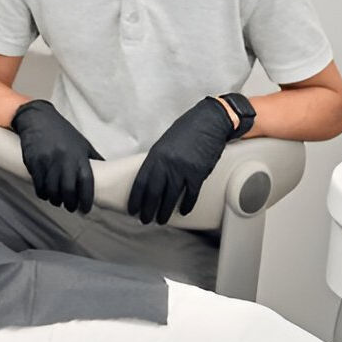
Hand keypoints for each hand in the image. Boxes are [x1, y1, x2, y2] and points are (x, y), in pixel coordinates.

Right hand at [10, 99, 103, 212]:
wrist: (38, 118)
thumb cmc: (62, 132)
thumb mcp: (82, 143)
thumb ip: (93, 158)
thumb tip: (109, 172)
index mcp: (78, 155)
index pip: (86, 181)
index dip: (86, 198)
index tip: (85, 209)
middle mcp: (63, 159)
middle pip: (67, 190)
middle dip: (69, 203)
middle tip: (70, 207)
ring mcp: (47, 161)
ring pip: (52, 190)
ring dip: (55, 200)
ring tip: (57, 201)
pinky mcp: (33, 162)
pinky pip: (38, 184)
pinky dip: (42, 193)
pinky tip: (45, 194)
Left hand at [128, 97, 233, 224]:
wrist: (209, 122)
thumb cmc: (187, 130)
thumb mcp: (165, 143)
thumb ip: (157, 160)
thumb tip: (151, 177)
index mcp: (155, 155)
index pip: (141, 182)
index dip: (136, 198)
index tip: (133, 209)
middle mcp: (167, 163)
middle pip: (154, 193)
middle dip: (148, 209)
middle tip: (145, 219)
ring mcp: (183, 169)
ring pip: (171, 197)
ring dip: (165, 211)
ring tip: (161, 220)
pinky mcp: (198, 173)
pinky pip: (191, 194)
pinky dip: (186, 205)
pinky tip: (183, 211)